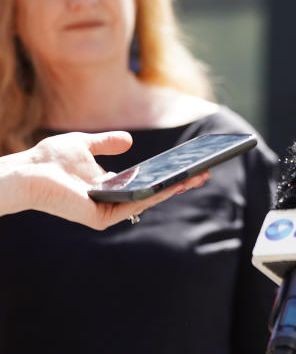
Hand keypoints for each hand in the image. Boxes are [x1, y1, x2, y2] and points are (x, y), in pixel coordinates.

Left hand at [1, 131, 209, 228]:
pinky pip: (134, 205)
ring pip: (148, 199)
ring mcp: (107, 211)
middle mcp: (110, 201)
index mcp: (108, 186)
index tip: (189, 165)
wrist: (28, 171)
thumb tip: (128, 141)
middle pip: (152, 192)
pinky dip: (155, 195)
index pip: (145, 182)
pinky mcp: (102, 218)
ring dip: (174, 189)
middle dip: (179, 183)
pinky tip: (173, 185)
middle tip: (204, 173)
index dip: (167, 174)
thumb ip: (105, 143)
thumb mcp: (85, 144)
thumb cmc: (49, 160)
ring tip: (196, 177)